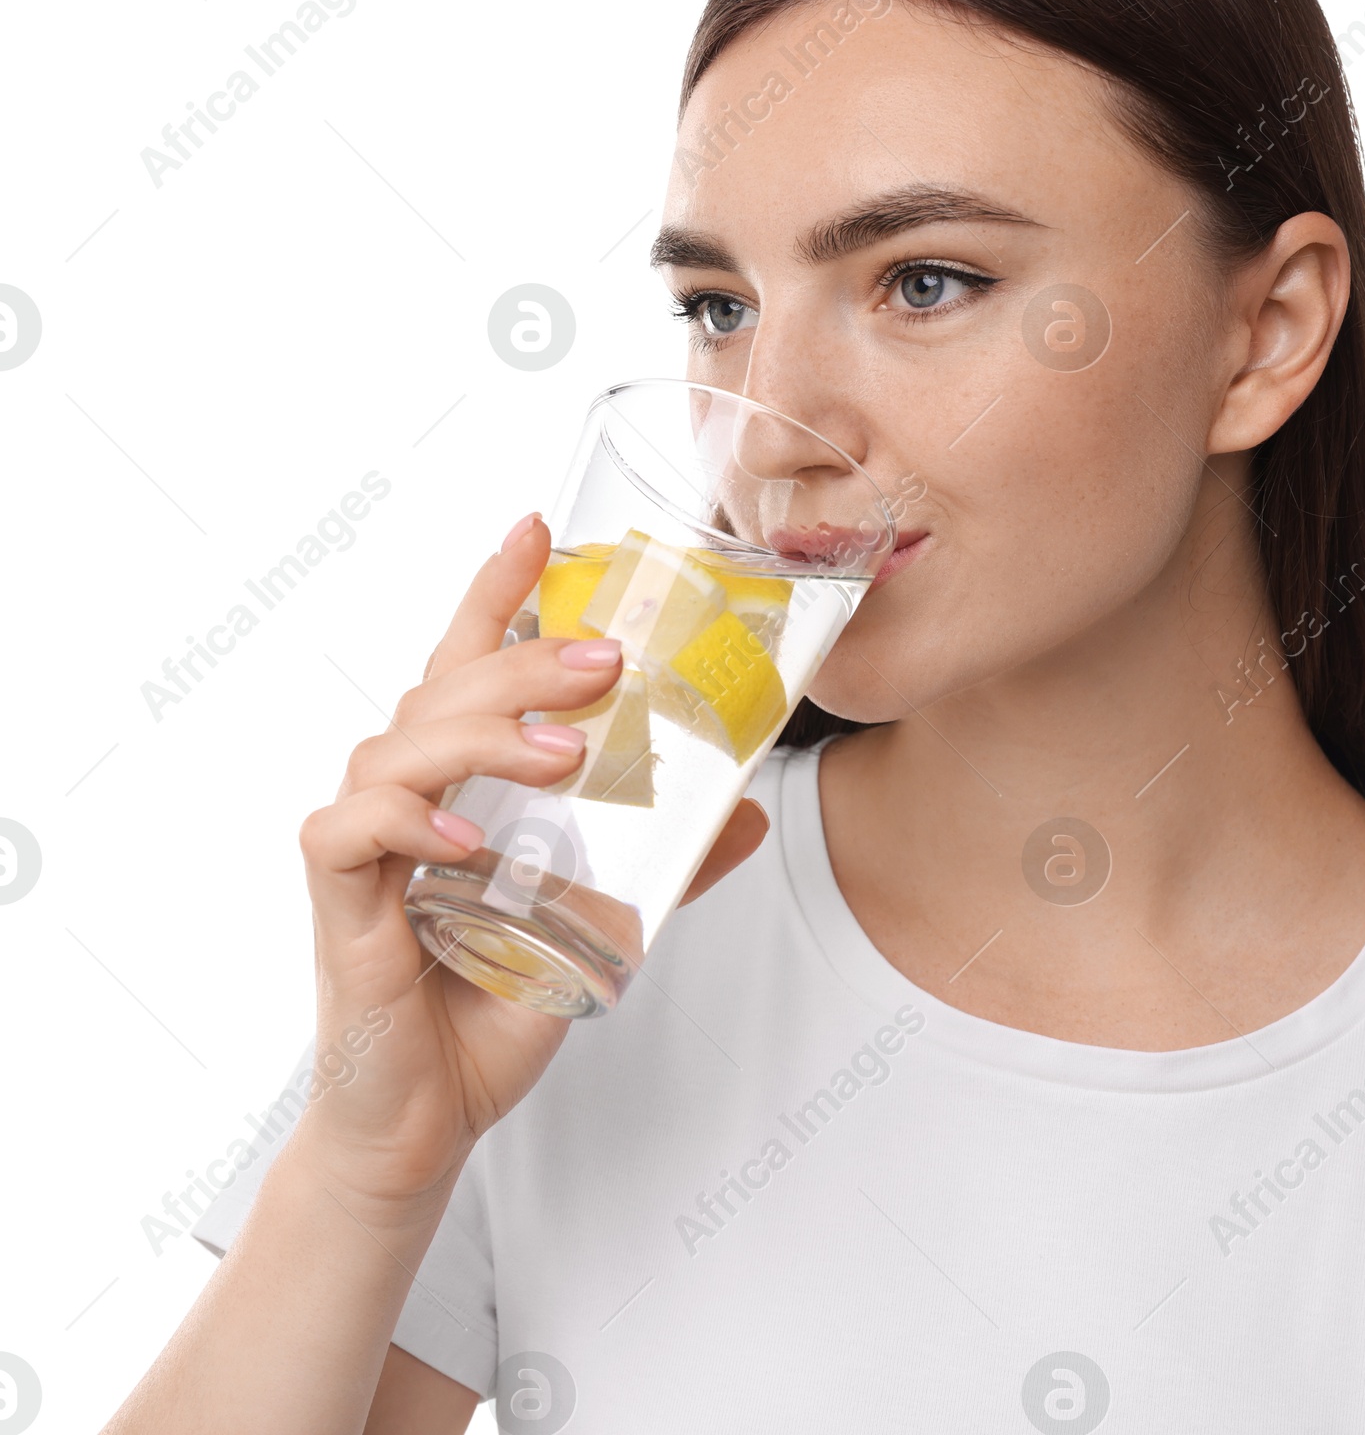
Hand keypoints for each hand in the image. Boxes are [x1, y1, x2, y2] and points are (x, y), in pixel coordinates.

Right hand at [293, 514, 768, 1212]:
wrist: (431, 1115)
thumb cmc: (496, 1003)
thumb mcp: (604, 920)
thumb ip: (668, 862)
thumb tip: (747, 809)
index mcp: (463, 781)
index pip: (468, 660)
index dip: (497, 589)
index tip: (539, 527)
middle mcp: (408, 795)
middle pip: (444, 688)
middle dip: (522, 659)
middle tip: (604, 660)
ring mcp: (366, 845)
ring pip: (397, 746)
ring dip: (481, 734)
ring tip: (563, 752)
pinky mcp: (339, 903)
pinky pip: (351, 835)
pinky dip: (410, 825)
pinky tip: (468, 839)